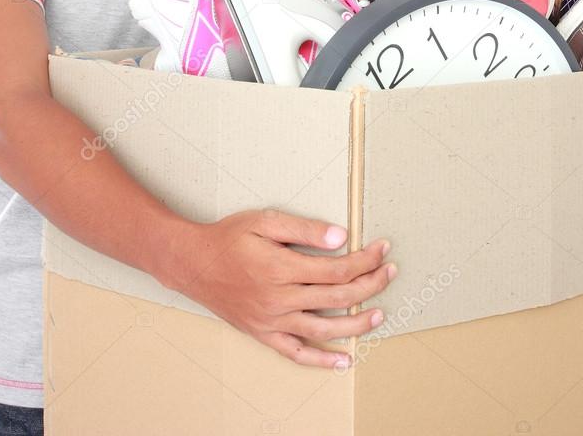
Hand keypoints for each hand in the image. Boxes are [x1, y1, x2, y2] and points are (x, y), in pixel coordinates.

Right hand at [169, 208, 395, 369]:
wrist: (193, 264)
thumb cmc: (228, 238)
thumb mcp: (265, 221)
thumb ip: (304, 230)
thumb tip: (341, 237)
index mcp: (282, 268)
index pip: (337, 269)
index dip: (365, 260)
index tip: (381, 250)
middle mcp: (279, 299)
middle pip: (337, 298)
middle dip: (370, 285)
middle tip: (389, 273)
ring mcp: (272, 321)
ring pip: (324, 329)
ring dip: (357, 324)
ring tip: (379, 313)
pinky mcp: (264, 334)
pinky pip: (297, 353)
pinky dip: (322, 361)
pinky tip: (344, 360)